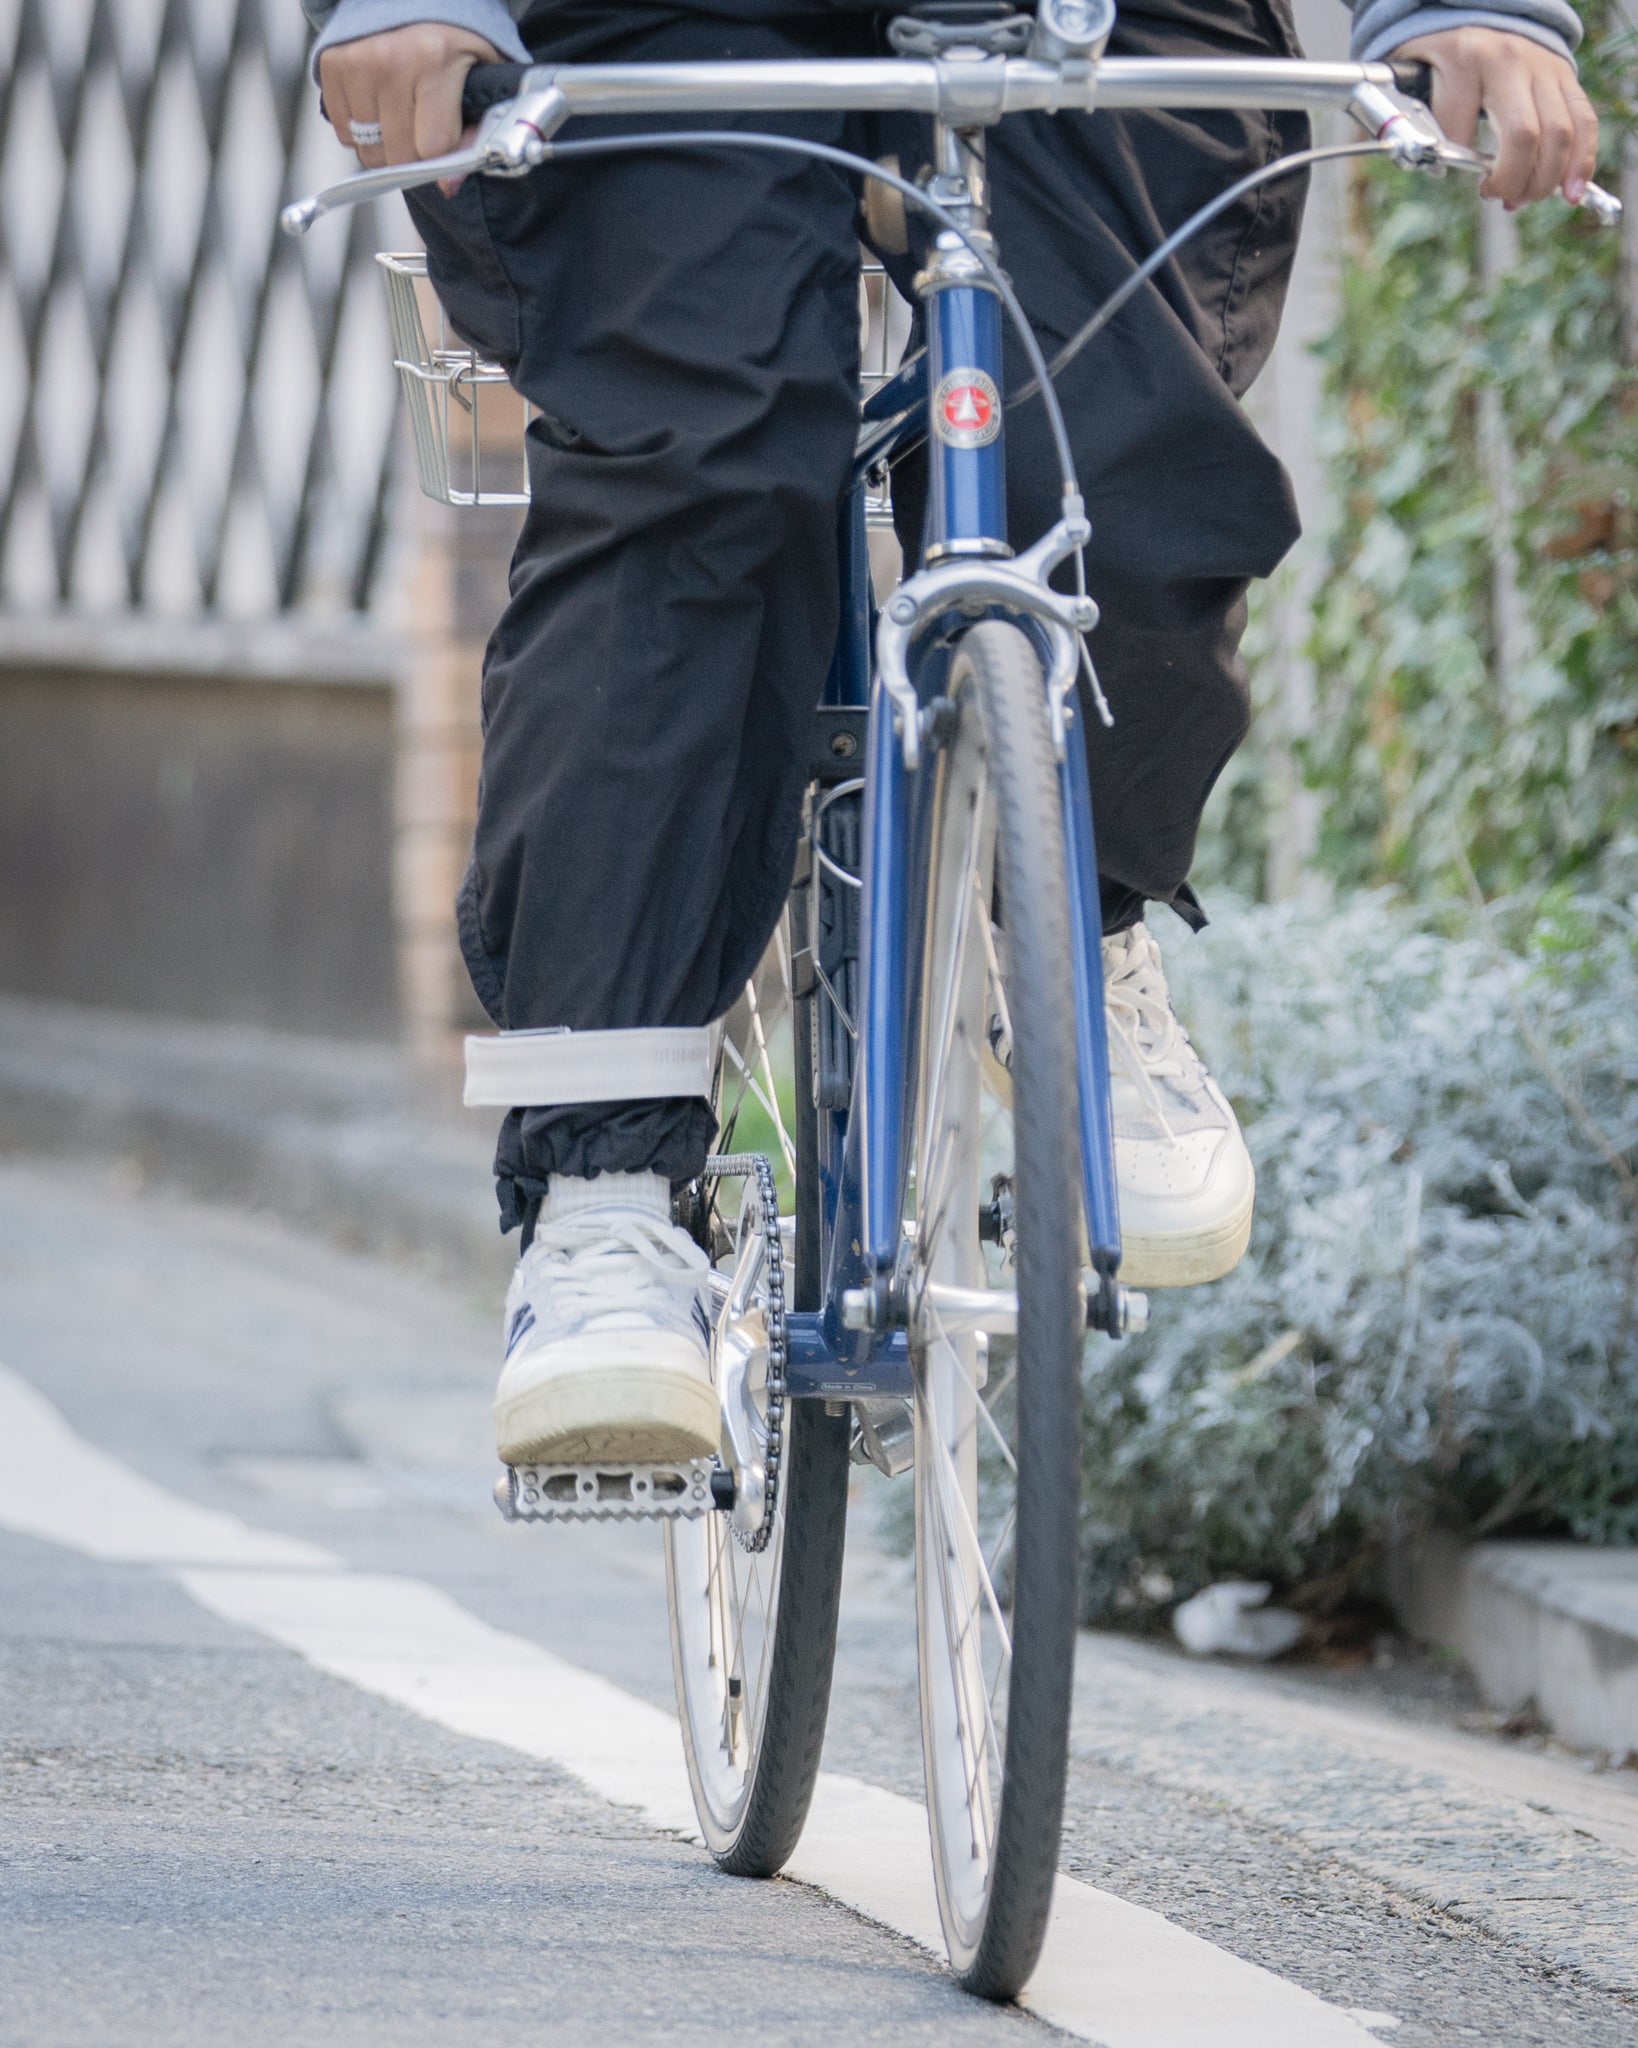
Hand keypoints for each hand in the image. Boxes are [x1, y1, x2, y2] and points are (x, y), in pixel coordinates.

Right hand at [318, 23, 498, 171]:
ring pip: (368, 149)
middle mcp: (390, 61)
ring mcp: (356, 62)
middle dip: (414, 155)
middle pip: (398, 155)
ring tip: (401, 114)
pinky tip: (379, 105)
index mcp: (434, 61)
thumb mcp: (482, 75)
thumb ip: (476, 131)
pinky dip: (362, 131)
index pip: (431, 148)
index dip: (441, 162)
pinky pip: (345, 132)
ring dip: (386, 145)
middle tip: (423, 129)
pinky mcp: (332, 64)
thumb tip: (450, 186)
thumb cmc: (452, 38)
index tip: (445, 157)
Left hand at [1393, 27, 1597, 207]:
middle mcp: (1511, 61)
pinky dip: (1581, 161)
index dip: (1457, 163)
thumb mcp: (1417, 76)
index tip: (1458, 174)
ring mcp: (1543, 68)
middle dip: (1514, 180)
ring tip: (1524, 198)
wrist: (1482, 18)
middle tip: (1502, 199)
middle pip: (1523, 136)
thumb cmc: (1444, 58)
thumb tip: (1427, 162)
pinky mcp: (1566, 77)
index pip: (1459, 130)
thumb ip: (1413, 116)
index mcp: (1467, 59)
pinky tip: (1570, 191)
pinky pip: (1584, 122)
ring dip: (1545, 179)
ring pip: (1559, 133)